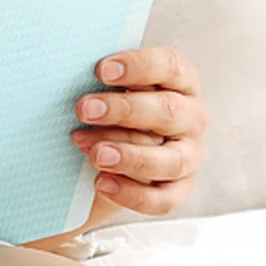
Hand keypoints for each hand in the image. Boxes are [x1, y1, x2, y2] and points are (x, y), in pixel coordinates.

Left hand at [72, 47, 206, 217]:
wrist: (116, 153)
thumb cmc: (115, 109)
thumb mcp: (114, 89)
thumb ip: (107, 83)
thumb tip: (73, 73)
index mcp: (181, 82)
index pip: (170, 66)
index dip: (138, 67)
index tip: (101, 70)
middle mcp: (192, 117)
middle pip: (168, 111)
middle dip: (123, 110)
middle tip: (84, 110)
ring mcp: (191, 155)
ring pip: (171, 160)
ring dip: (131, 156)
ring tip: (96, 154)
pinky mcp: (181, 189)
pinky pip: (163, 199)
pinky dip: (132, 194)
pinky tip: (102, 182)